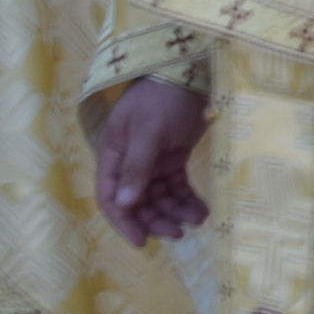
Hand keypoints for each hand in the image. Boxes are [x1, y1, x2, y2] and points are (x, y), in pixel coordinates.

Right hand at [96, 79, 211, 242]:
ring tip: (197, 220)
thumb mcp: (147, 132)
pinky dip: (187, 199)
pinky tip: (202, 210)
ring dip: (175, 211)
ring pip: (159, 197)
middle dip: (155, 219)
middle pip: (137, 202)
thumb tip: (125, 204)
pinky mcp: (173, 158)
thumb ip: (136, 168)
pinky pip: (177, 186)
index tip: (141, 241)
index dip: (123, 221)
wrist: (187, 73)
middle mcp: (129, 163)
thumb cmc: (161, 99)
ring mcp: (152, 162)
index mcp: (113, 156)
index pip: (111, 197)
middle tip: (178, 233)